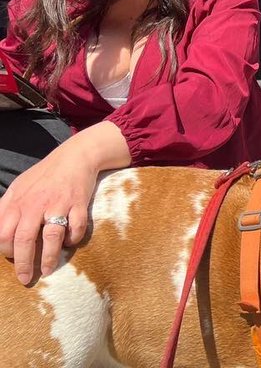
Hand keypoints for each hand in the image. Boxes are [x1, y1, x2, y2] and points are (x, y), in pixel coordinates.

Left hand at [0, 148, 93, 284]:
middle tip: (26, 278)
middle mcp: (36, 204)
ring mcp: (59, 203)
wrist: (76, 156)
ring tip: (48, 270)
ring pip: (51, 236)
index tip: (12, 258)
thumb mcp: (19, 187)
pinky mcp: (78, 203)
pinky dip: (73, 239)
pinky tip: (70, 243)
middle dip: (23, 264)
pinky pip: (75, 227)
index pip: (3, 234)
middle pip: (24, 239)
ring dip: (49, 257)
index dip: (6, 251)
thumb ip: (5, 208)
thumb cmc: (44, 174)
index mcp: (18, 202)